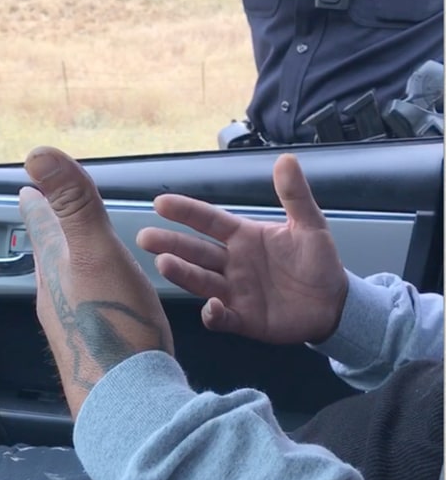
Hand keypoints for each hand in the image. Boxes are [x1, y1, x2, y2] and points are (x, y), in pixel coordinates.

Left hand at [19, 147, 173, 419]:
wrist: (125, 400)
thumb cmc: (113, 325)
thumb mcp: (95, 253)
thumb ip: (72, 204)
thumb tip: (37, 153)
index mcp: (57, 268)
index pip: (42, 224)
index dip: (38, 201)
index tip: (25, 187)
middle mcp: (56, 297)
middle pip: (47, 255)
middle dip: (48, 231)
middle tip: (44, 213)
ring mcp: (71, 326)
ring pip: (63, 284)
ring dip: (65, 262)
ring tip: (71, 253)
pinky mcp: (92, 348)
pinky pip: (86, 309)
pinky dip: (89, 292)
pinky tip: (102, 303)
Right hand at [136, 154, 348, 345]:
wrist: (334, 303)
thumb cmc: (318, 261)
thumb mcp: (310, 225)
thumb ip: (295, 196)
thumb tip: (286, 159)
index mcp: (243, 236)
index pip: (209, 220)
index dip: (186, 211)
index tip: (160, 203)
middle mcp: (232, 263)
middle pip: (195, 251)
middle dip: (170, 244)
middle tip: (145, 237)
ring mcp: (235, 292)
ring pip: (201, 281)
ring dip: (183, 273)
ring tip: (163, 264)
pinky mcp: (244, 319)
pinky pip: (223, 318)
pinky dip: (214, 314)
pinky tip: (210, 306)